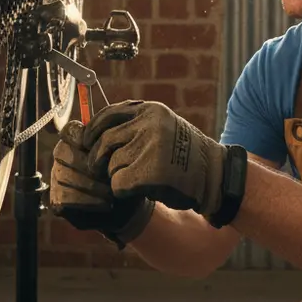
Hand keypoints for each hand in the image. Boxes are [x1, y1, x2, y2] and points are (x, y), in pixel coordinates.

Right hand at [50, 120, 154, 246]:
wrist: (129, 208)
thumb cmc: (126, 177)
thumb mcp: (125, 157)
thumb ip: (114, 142)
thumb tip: (108, 134)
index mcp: (77, 141)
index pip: (69, 131)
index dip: (79, 137)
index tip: (96, 147)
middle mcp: (63, 157)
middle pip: (62, 152)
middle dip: (87, 165)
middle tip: (110, 176)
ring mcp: (58, 178)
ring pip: (64, 176)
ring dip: (91, 186)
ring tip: (112, 193)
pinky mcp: (57, 200)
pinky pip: (64, 197)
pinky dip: (87, 202)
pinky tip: (105, 204)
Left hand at [83, 100, 229, 220]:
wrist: (215, 177)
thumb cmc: (185, 155)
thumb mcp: (162, 128)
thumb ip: (133, 126)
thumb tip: (91, 131)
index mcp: (151, 110)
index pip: (109, 114)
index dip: (93, 130)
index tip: (86, 141)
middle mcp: (149, 125)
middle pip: (105, 141)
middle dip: (98, 158)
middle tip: (98, 169)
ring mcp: (150, 148)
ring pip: (111, 165)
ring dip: (117, 176)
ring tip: (140, 177)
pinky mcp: (149, 173)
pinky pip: (118, 184)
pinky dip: (123, 191)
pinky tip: (139, 190)